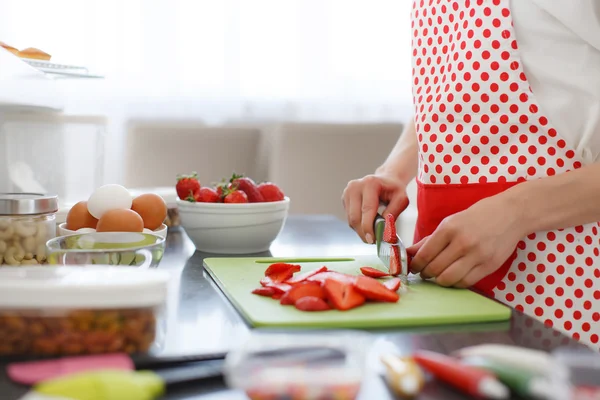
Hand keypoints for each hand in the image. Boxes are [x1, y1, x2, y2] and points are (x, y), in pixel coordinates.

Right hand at [342, 174, 408, 243]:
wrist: (386, 179)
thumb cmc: (394, 190)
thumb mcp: (401, 200)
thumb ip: (393, 214)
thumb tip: (384, 230)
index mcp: (370, 183)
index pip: (367, 210)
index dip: (368, 227)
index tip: (372, 240)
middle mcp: (355, 186)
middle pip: (355, 217)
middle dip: (363, 233)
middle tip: (373, 241)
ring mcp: (348, 192)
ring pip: (350, 220)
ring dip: (361, 230)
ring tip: (373, 233)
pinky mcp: (345, 198)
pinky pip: (349, 218)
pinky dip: (358, 225)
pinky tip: (367, 224)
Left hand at [408, 195, 524, 287]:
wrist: (510, 214)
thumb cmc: (476, 217)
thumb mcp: (450, 223)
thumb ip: (429, 240)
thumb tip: (409, 253)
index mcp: (449, 229)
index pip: (425, 254)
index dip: (415, 265)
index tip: (413, 267)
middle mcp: (462, 243)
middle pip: (435, 269)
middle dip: (425, 274)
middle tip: (424, 273)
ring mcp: (477, 255)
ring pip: (449, 279)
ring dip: (439, 281)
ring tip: (438, 276)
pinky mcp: (489, 265)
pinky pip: (466, 282)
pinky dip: (455, 283)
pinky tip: (453, 277)